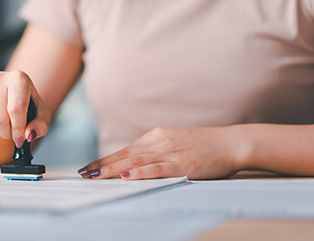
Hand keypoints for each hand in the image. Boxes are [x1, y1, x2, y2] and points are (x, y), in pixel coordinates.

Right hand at [0, 70, 50, 146]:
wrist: (11, 97)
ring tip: (3, 128)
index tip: (20, 140)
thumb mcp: (42, 116)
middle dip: (7, 133)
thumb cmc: (28, 106)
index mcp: (19, 79)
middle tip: (13, 133)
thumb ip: (41, 126)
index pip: (16, 109)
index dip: (18, 129)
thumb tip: (28, 134)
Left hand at [78, 127, 244, 179]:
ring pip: (136, 161)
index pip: (125, 150)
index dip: (105, 160)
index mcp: (156, 137)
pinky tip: (127, 177)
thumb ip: (154, 152)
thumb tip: (132, 165)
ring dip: (114, 169)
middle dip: (102, 165)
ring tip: (96, 176)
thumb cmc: (202, 146)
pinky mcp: (182, 163)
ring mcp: (170, 152)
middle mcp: (159, 142)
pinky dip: (141, 173)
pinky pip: (157, 168)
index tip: (88, 168)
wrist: (229, 142)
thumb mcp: (173, 143)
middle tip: (84, 173)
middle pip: (125, 155)